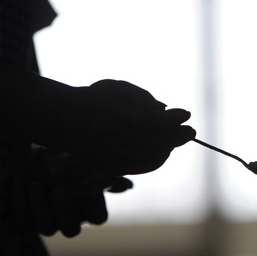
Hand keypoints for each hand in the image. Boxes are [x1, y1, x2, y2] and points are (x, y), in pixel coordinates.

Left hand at [23, 148, 131, 236]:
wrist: (31, 159)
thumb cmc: (63, 159)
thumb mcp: (83, 160)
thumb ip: (102, 169)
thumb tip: (127, 184)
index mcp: (86, 210)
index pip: (98, 217)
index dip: (96, 205)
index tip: (92, 184)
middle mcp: (67, 220)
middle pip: (70, 230)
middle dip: (64, 211)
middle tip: (59, 188)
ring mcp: (45, 222)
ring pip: (45, 228)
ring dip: (39, 207)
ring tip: (34, 183)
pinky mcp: (23, 219)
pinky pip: (20, 219)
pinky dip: (18, 201)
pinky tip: (17, 179)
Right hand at [56, 80, 194, 175]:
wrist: (66, 119)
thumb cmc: (97, 99)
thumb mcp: (118, 89)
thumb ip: (144, 99)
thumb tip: (167, 113)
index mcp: (112, 113)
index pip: (149, 121)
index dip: (171, 120)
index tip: (186, 114)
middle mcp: (111, 137)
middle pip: (154, 142)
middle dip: (177, 136)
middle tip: (189, 131)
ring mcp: (110, 155)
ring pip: (151, 157)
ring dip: (169, 148)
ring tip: (176, 139)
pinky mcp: (110, 167)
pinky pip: (142, 166)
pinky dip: (158, 159)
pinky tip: (164, 150)